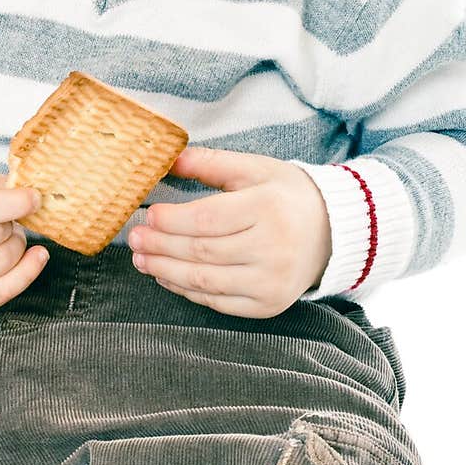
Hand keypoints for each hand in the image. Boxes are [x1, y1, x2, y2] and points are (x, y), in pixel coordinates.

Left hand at [127, 146, 331, 318]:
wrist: (331, 231)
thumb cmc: (286, 195)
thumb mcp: (253, 168)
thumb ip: (210, 163)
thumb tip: (167, 159)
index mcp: (268, 208)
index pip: (208, 219)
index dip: (172, 220)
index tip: (148, 214)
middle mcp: (273, 249)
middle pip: (202, 252)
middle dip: (161, 246)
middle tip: (134, 238)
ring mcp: (271, 282)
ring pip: (205, 282)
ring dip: (166, 271)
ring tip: (141, 258)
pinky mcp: (268, 305)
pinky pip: (218, 302)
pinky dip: (187, 291)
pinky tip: (166, 276)